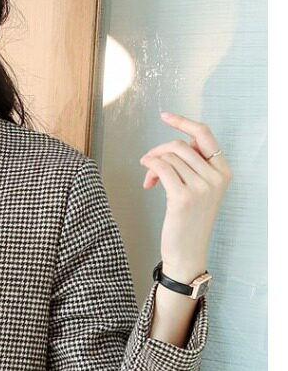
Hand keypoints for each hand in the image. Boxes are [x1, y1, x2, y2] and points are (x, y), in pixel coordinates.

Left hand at [139, 113, 232, 282]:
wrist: (187, 254)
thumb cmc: (189, 223)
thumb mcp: (201, 190)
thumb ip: (195, 166)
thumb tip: (178, 142)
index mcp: (223, 171)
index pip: (204, 134)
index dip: (183, 122)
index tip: (166, 116)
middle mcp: (215, 177)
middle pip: (181, 145)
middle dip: (159, 151)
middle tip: (148, 164)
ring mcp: (201, 187)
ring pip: (170, 157)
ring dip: (153, 164)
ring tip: (149, 180)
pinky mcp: (183, 198)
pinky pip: (162, 169)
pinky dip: (150, 169)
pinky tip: (146, 180)